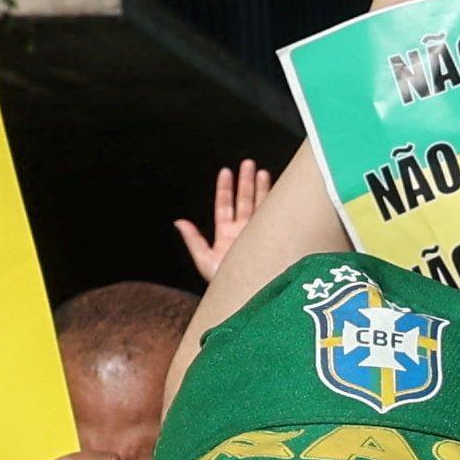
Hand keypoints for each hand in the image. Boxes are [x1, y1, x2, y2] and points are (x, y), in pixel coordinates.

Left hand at [173, 160, 270, 280]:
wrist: (250, 295)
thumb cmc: (226, 284)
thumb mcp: (205, 261)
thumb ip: (193, 240)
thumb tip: (179, 222)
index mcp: (226, 235)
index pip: (225, 206)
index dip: (225, 189)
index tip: (226, 171)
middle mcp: (243, 231)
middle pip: (245, 201)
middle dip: (246, 182)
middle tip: (248, 164)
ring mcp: (259, 234)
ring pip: (261, 206)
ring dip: (261, 188)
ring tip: (262, 171)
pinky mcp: (273, 238)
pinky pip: (276, 217)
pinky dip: (276, 203)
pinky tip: (280, 190)